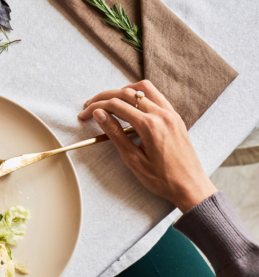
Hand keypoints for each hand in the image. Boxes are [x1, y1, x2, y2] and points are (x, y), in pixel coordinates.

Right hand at [78, 80, 216, 211]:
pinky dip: (139, 95)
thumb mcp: (133, 160)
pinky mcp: (175, 117)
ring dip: (123, 90)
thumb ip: (115, 134)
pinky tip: (131, 104)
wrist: (191, 187)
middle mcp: (161, 114)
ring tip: (110, 101)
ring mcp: (171, 114)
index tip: (85, 114)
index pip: (116, 105)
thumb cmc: (163, 179)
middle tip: (90, 105)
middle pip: (126, 93)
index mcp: (150, 126)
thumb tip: (99, 114)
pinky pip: (156, 95)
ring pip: (143, 88)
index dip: (96, 107)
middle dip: (105, 97)